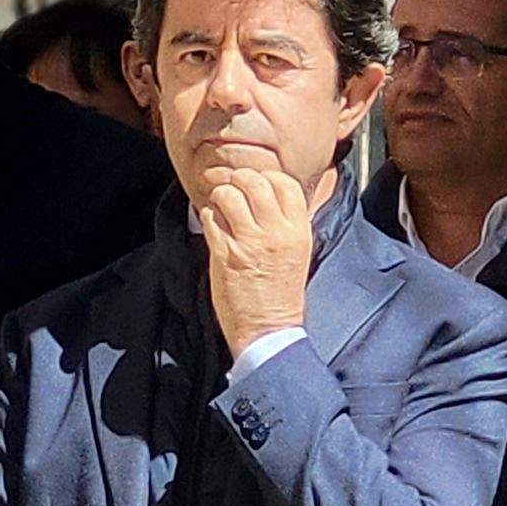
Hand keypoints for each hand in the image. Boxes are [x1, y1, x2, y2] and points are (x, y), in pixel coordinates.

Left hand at [197, 167, 314, 352]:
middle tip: (230, 185)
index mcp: (298, 231)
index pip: (285, 183)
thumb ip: (285, 224)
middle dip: (238, 178)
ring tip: (219, 204)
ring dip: (220, 195)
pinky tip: (213, 225)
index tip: (255, 182)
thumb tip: (267, 195)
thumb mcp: (297, 253)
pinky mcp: (225, 254)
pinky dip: (208, 216)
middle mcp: (276, 233)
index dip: (266, 175)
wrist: (269, 329)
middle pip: (254, 182)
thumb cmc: (281, 294)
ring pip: (229, 195)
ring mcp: (249, 242)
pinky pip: (211, 218)